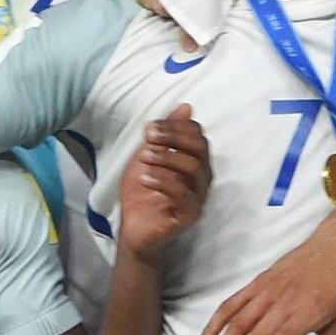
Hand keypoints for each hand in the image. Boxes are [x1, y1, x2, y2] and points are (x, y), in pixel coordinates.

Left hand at [116, 104, 208, 264]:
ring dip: (166, 157)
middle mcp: (201, 177)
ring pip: (194, 168)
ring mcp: (198, 196)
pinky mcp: (190, 214)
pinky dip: (163, 181)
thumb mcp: (147, 157)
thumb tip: (186, 106)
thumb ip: (164, 135)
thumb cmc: (142, 192)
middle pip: (201, 148)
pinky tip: (145, 177)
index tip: (149, 128)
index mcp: (194, 161)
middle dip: (173, 138)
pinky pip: (184, 194)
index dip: (175, 127)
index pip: (198, 135)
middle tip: (148, 137)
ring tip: (144, 158)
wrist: (134, 227)